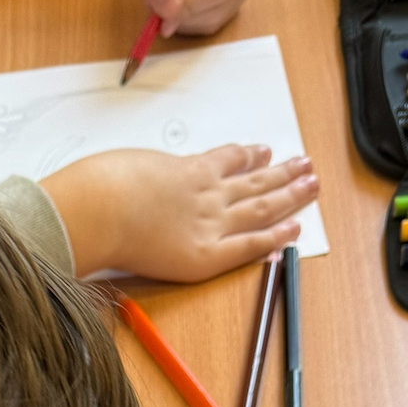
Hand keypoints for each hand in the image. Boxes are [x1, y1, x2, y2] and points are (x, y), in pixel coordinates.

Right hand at [39, 144, 316, 281]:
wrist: (95, 209)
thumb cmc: (99, 189)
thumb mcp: (128, 170)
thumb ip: (149, 180)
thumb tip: (147, 188)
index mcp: (186, 169)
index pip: (227, 159)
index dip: (247, 156)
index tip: (262, 151)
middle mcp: (206, 193)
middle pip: (253, 180)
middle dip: (281, 172)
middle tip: (304, 164)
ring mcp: (210, 222)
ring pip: (261, 205)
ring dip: (290, 194)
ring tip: (311, 185)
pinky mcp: (206, 255)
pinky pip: (250, 243)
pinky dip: (275, 236)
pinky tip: (295, 228)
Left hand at [136, 0, 261, 35]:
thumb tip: (169, 11)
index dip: (189, 3)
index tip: (160, 12)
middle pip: (219, 2)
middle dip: (183, 10)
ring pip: (214, 18)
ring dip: (182, 18)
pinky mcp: (236, 0)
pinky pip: (210, 24)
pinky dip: (187, 21)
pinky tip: (175, 0)